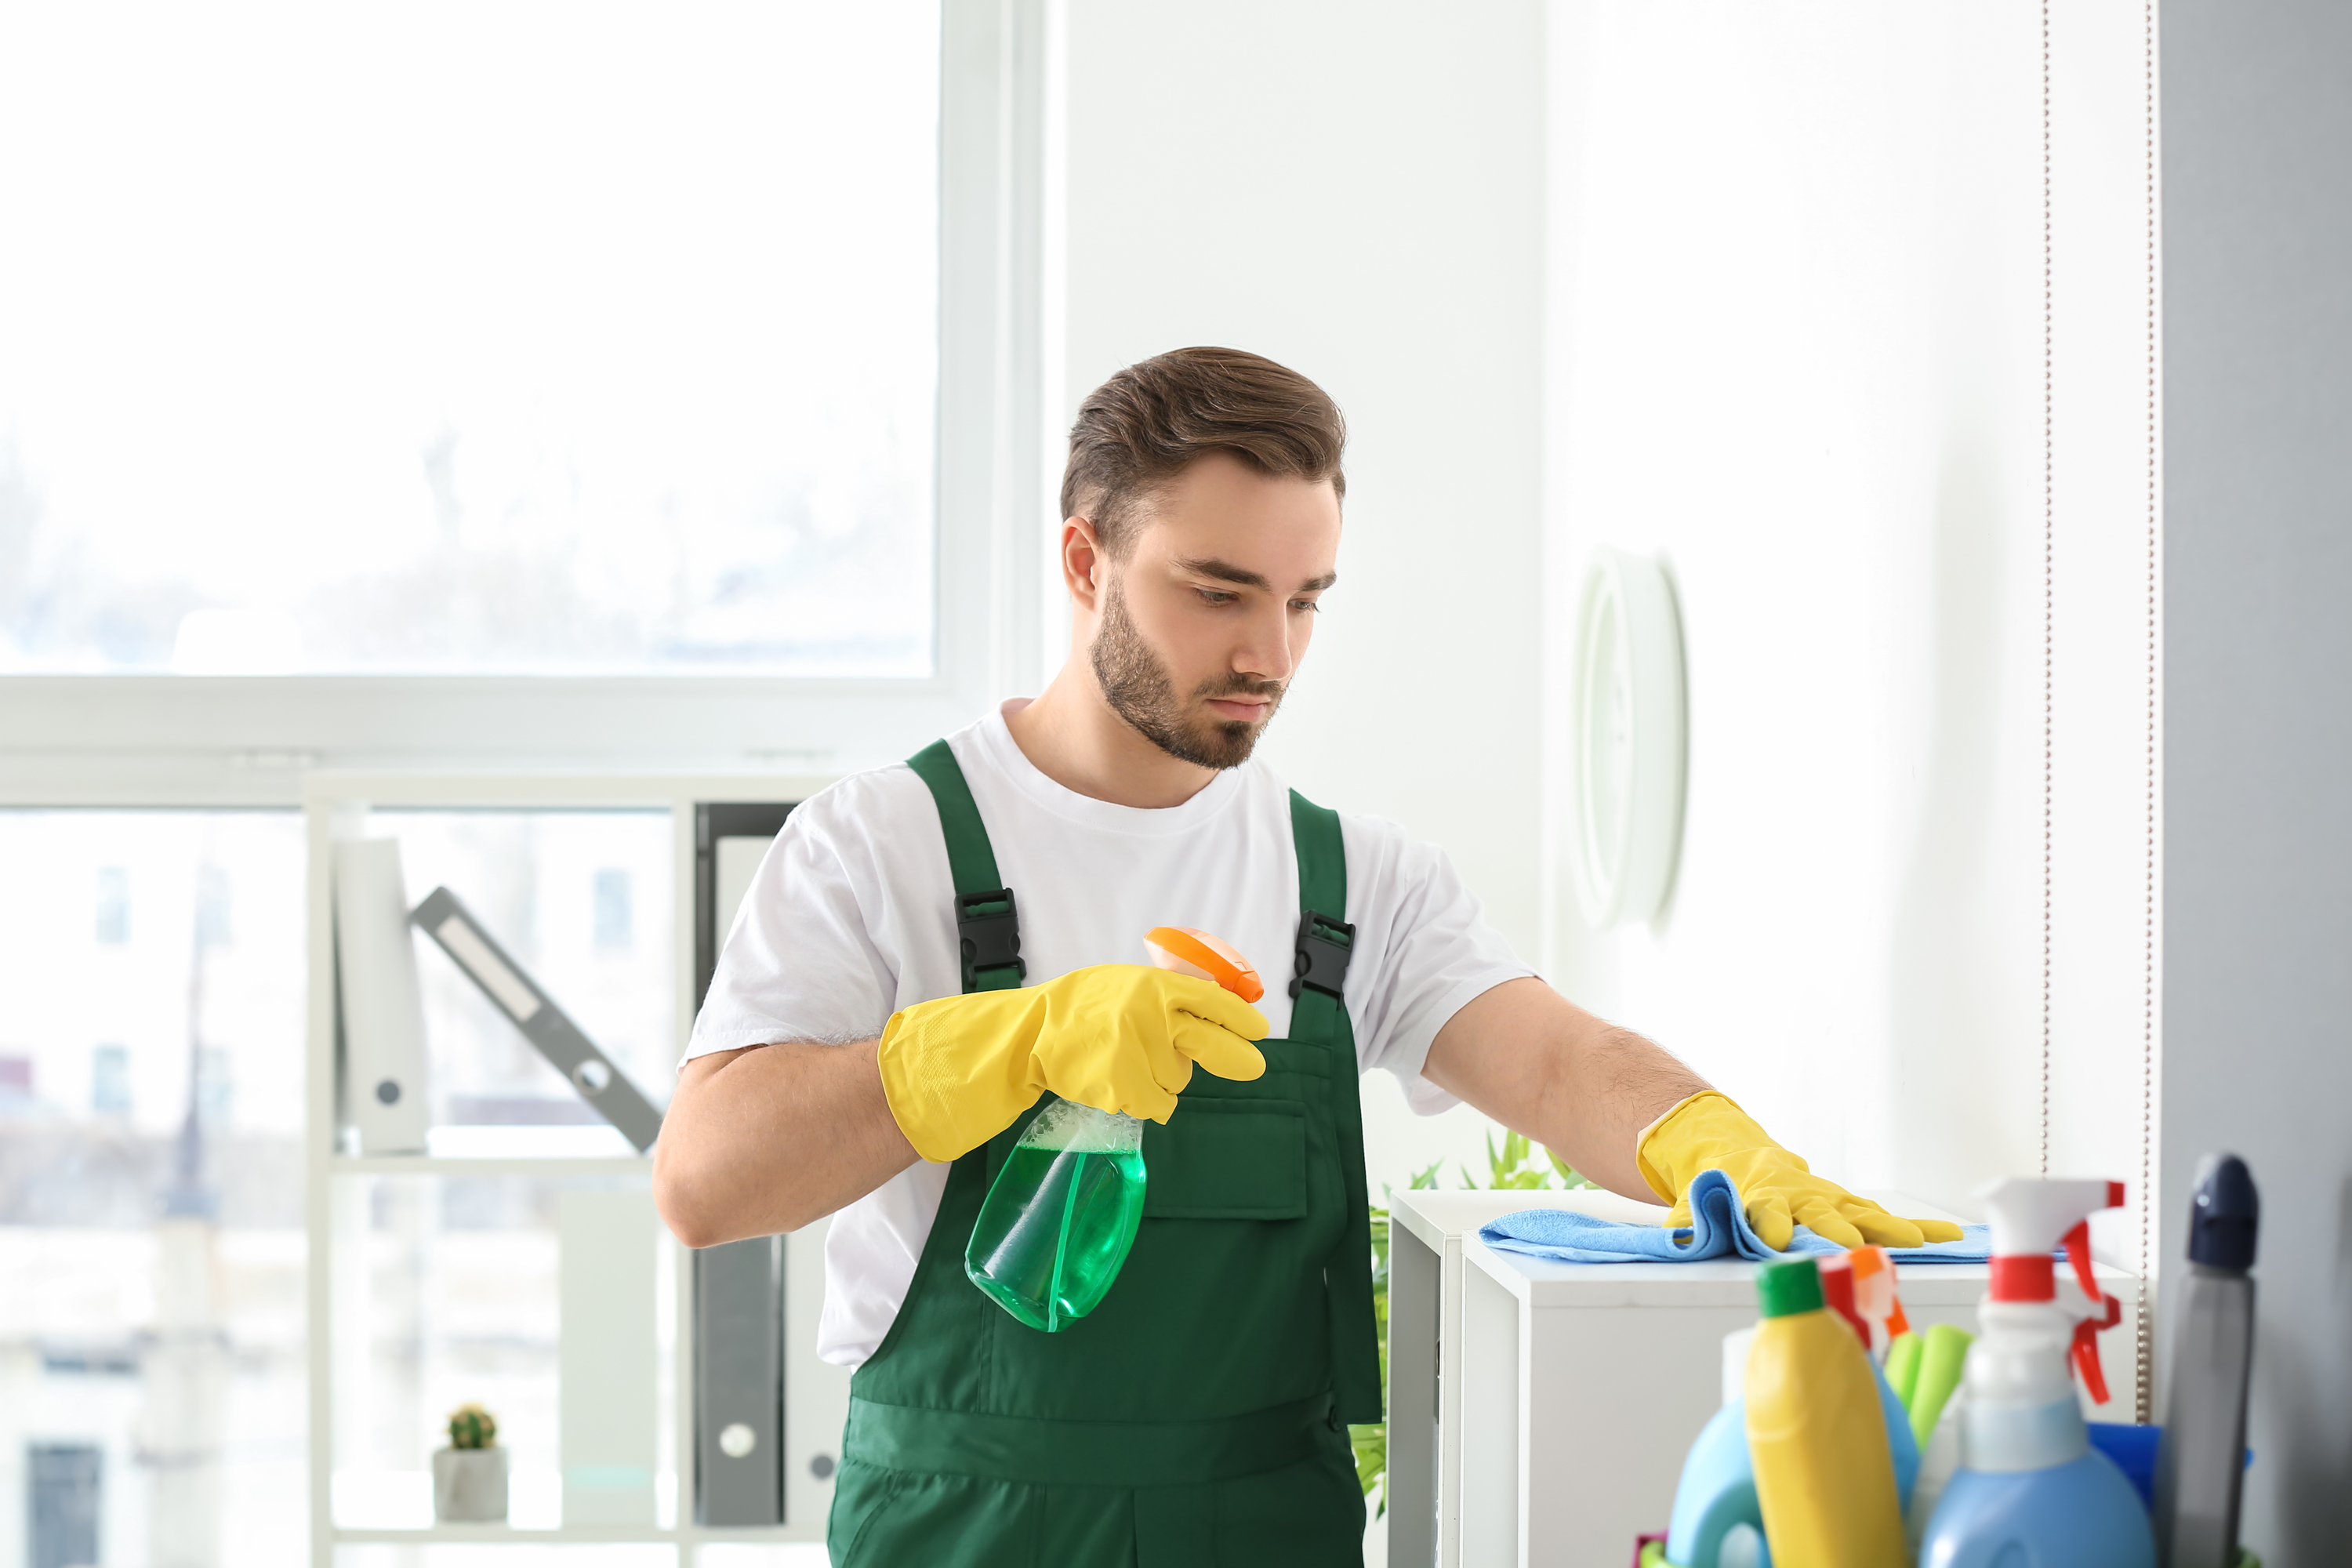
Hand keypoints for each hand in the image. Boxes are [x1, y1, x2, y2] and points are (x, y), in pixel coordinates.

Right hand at [876, 964, 1268, 1162]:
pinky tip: (1114, 1083)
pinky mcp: (1125, 1086)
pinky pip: (1155, 1104)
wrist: (1026, 1035)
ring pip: (1176, 1080)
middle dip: (1236, 1056)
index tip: (1259, 1031)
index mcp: (1153, 987)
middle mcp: (1151, 1016)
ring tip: (1123, 1062)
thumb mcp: (1122, 987)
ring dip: (1161, 1078)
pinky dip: (1141, 1101)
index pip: (1212, 1000)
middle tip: (1254, 1066)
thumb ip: (1164, 996)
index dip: (1240, 1018)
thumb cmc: (1076, 1009)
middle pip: (1209, 1041)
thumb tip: (1213, 1010)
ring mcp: (1138, 1052)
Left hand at [1634, 1091, 1964, 1250]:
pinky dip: (1916, 1226)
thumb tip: (1681, 1236)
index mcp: (1757, 1193)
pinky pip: (1881, 1216)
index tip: (1774, 1239)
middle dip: (1836, 1229)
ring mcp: (1825, 1197)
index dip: (1769, 1221)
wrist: (1734, 1152)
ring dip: (1888, 1228)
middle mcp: (1797, 1193)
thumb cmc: (1715, 1186)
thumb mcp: (1693, 1201)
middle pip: (1818, 1211)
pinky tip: (1948, 1236)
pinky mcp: (1844, 1204)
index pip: (1764, 1208)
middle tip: (1852, 1247)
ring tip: (1920, 1242)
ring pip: (1859, 1212)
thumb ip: (1689, 1220)